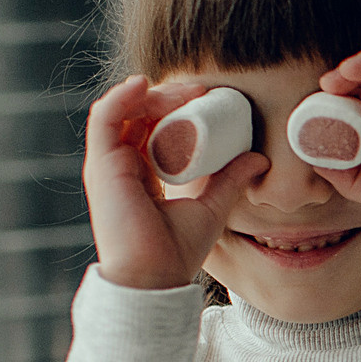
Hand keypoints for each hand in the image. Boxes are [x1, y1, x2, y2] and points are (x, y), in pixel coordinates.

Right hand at [83, 75, 265, 289]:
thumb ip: (229, 180)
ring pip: (123, 112)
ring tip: (185, 91)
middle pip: (139, 117)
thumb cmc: (176, 252)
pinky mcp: (102, 165)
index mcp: (142, 176)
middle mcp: (122, 167)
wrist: (154, 277)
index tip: (207, 99)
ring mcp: (109, 165)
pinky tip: (143, 84)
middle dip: (169, 97)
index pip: (153, 130)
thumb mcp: (211, 207)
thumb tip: (259, 158)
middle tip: (202, 91)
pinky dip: (121, 97)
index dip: (177, 110)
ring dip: (152, 95)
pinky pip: (104, 118)